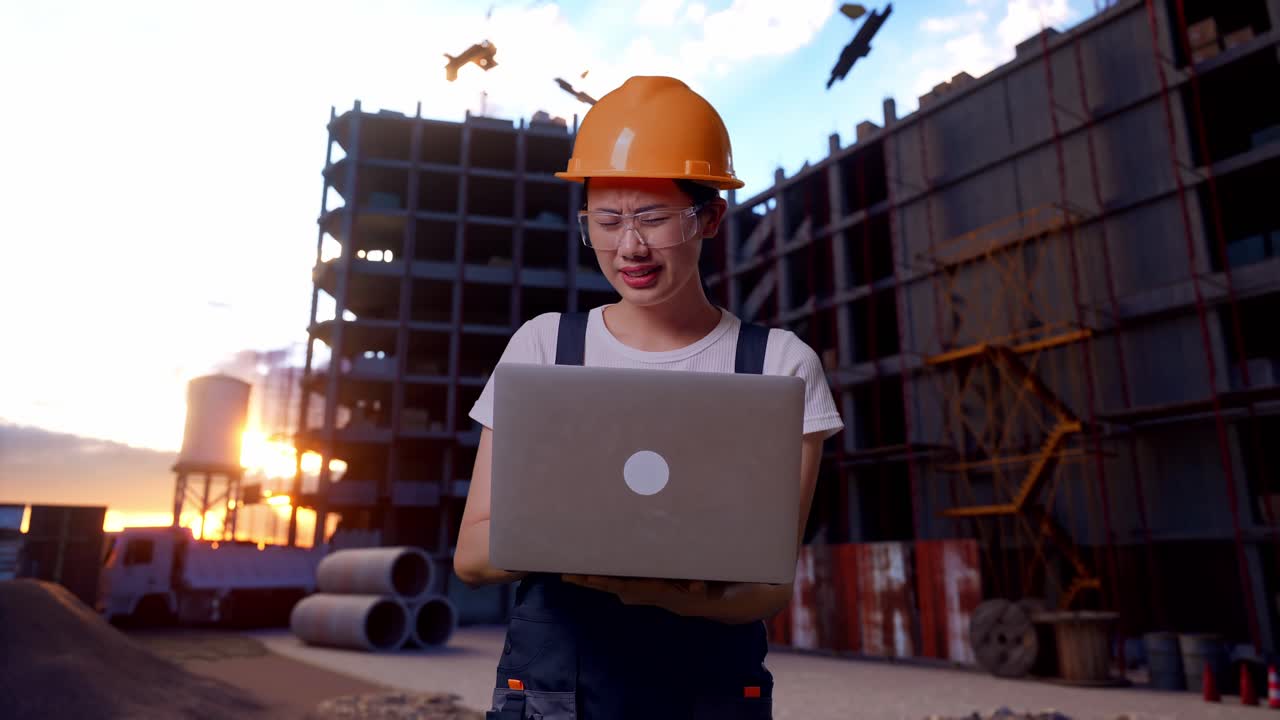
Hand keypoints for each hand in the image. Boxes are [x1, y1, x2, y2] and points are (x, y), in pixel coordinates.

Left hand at [561, 574, 726, 609]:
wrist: (682, 601)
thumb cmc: (685, 588)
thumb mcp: (694, 585)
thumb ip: (697, 586)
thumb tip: (698, 588)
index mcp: (644, 589)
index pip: (622, 586)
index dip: (607, 582)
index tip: (591, 578)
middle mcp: (631, 592)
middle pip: (605, 585)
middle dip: (586, 580)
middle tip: (566, 575)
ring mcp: (625, 591)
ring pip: (601, 584)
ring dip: (583, 579)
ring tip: (565, 573)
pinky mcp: (622, 588)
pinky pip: (603, 582)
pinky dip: (589, 578)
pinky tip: (575, 573)